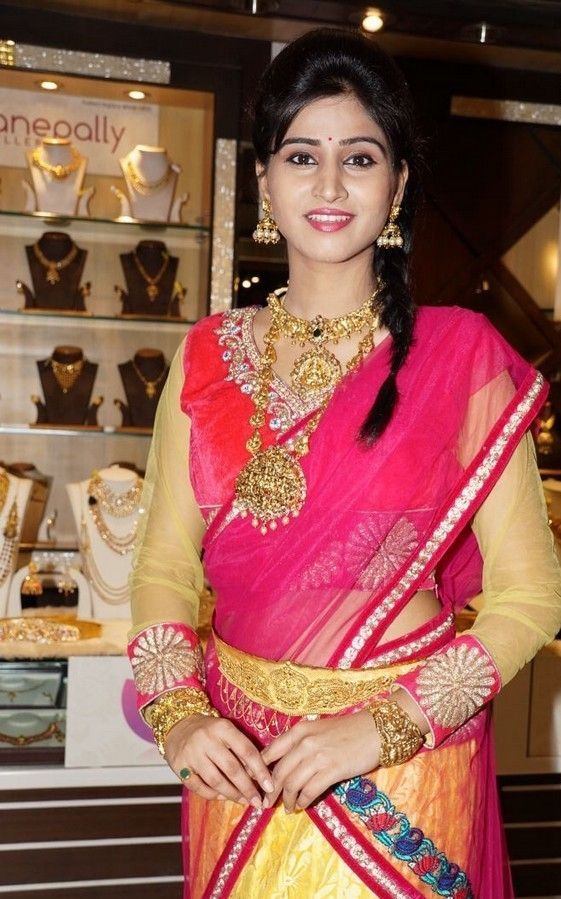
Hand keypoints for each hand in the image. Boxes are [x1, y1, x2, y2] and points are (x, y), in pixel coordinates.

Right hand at [165, 714, 273, 806]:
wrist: (178, 726)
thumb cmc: (210, 731)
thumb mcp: (226, 731)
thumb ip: (241, 748)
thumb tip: (260, 776)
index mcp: (223, 728)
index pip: (246, 751)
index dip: (260, 771)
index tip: (270, 787)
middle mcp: (207, 739)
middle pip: (232, 768)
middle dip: (247, 788)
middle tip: (257, 802)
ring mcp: (192, 753)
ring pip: (216, 780)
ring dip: (232, 794)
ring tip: (243, 801)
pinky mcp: (179, 765)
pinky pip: (199, 787)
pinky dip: (212, 795)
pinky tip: (222, 797)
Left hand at [261, 710, 379, 812]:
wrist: (376, 730)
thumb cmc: (348, 731)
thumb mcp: (319, 730)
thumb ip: (301, 743)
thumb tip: (284, 764)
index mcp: (300, 730)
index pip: (271, 752)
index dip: (260, 771)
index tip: (256, 784)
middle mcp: (305, 742)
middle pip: (279, 771)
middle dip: (270, 791)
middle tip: (266, 803)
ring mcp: (318, 756)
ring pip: (292, 783)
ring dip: (287, 800)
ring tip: (286, 808)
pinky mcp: (332, 770)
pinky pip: (310, 790)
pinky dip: (303, 801)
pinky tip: (301, 805)